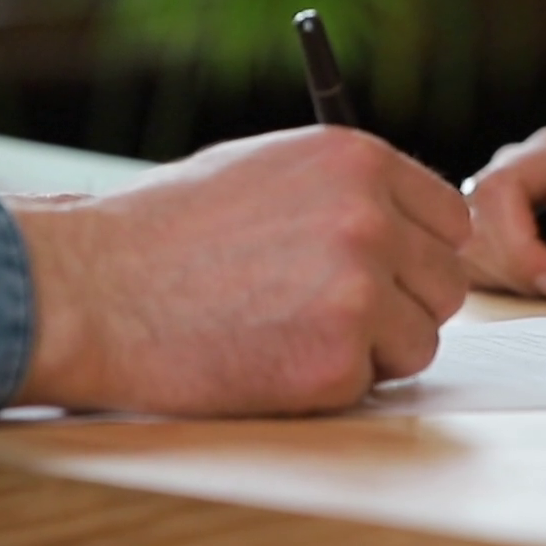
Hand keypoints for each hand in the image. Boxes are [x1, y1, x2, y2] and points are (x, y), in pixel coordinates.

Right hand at [9, 125, 469, 415]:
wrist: (94, 290)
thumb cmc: (165, 230)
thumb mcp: (267, 167)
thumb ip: (346, 188)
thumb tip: (407, 218)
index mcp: (357, 160)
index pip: (451, 218)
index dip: (419, 252)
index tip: (390, 271)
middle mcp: (371, 217)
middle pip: (446, 284)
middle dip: (401, 305)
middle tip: (334, 312)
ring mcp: (358, 290)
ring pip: (420, 340)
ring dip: (373, 350)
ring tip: (294, 332)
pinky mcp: (336, 360)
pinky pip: (370, 384)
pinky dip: (328, 385)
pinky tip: (269, 357)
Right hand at [462, 128, 545, 300]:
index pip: (500, 191)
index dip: (516, 244)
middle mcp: (523, 165)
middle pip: (477, 216)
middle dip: (511, 264)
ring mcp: (514, 191)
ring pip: (474, 237)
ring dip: (507, 273)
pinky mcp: (513, 217)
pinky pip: (487, 250)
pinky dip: (508, 275)